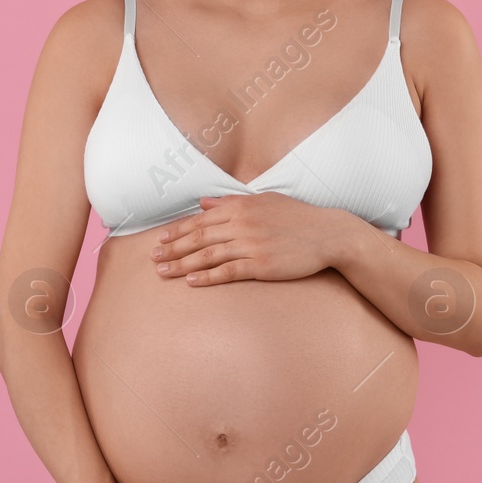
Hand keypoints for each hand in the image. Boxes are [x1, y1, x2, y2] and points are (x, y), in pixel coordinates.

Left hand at [150, 192, 346, 286]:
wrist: (328, 234)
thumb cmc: (297, 217)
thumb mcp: (264, 201)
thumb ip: (232, 202)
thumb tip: (204, 201)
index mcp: (241, 207)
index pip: (201, 219)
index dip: (178, 230)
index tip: (160, 238)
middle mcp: (242, 224)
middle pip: (199, 237)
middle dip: (172, 248)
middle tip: (152, 257)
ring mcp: (251, 245)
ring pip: (208, 255)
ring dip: (182, 264)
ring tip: (164, 272)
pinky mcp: (261, 265)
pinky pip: (228, 271)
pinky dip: (208, 276)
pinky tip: (191, 282)